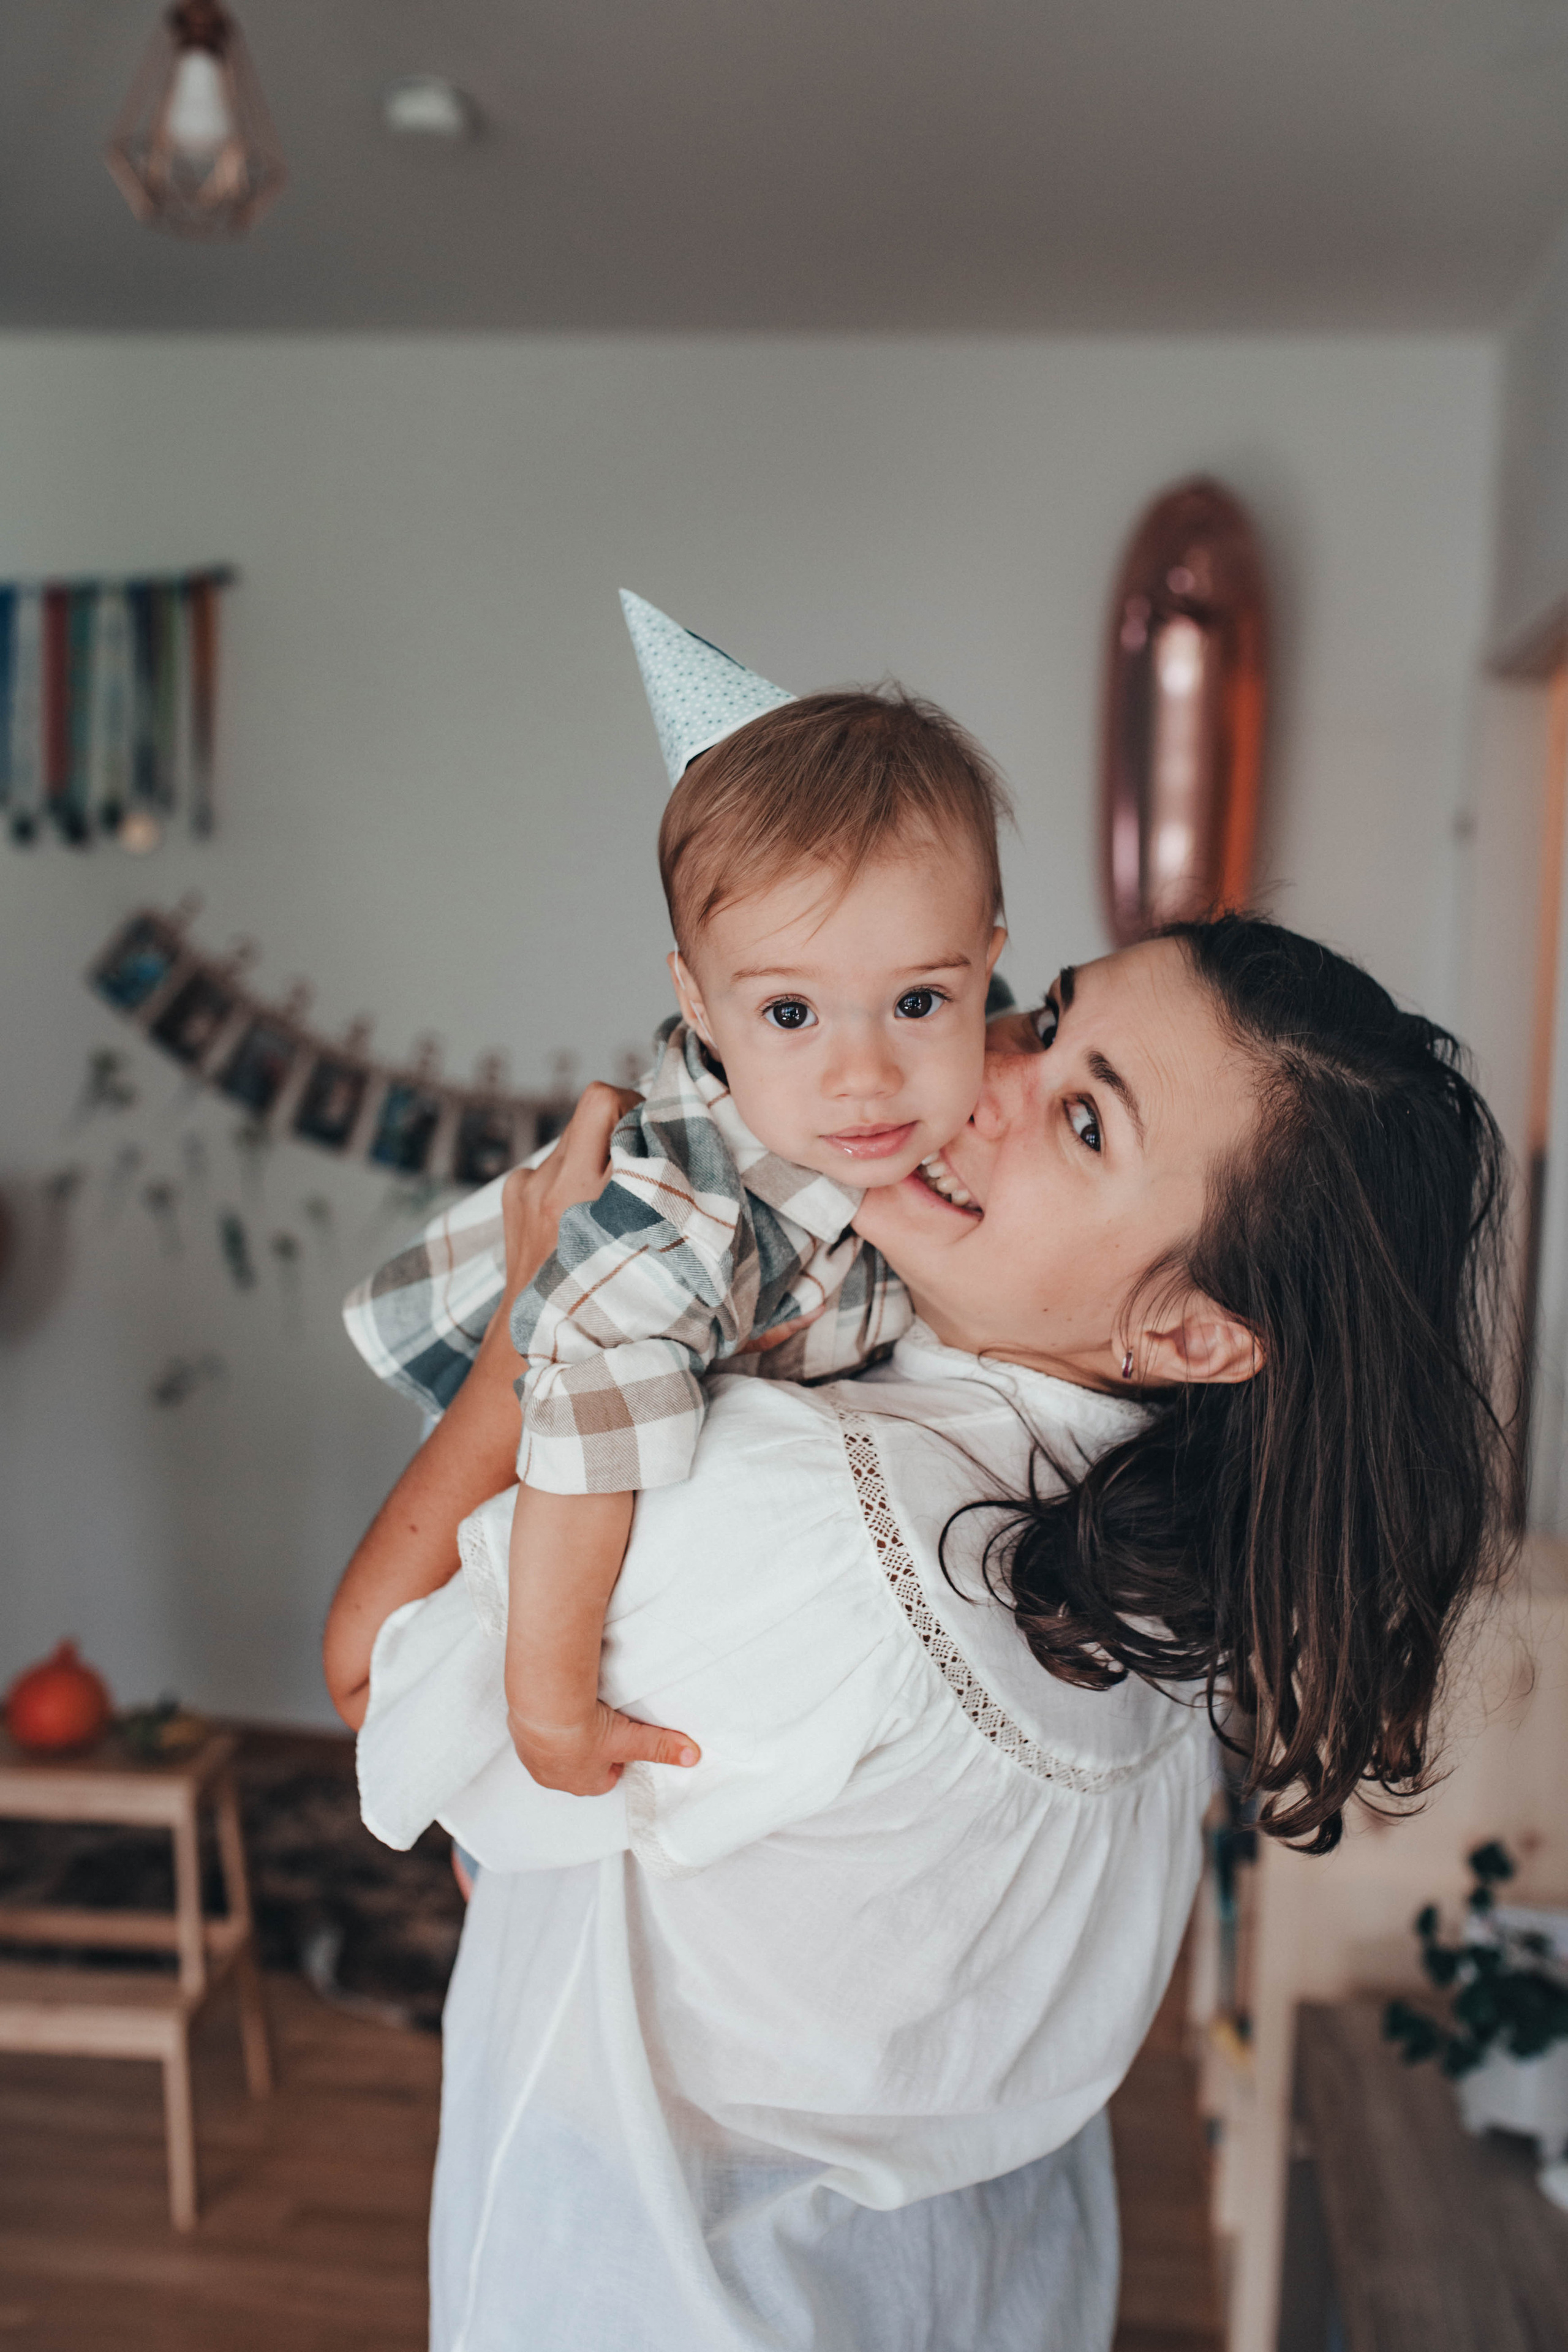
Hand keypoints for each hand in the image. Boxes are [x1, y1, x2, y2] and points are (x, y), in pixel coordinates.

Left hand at [498, 1081, 641, 1314]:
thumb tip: (675, 1140)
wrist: (540, 1333)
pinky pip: (551, 1163)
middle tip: (639, 1151)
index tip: (653, 1131)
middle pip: (590, 1109)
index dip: (634, 1105)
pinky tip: (577, 1210)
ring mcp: (526, 1185)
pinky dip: (569, 1175)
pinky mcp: (512, 1191)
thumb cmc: (606, 1298)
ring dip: (596, 1153)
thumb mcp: (646, 1247)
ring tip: (609, 1192)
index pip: (603, 1101)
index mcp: (586, 1192)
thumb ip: (657, 1191)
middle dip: (621, 1121)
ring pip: (574, 1137)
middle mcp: (550, 1183)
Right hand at [506, 1696, 699, 1796]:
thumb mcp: (630, 1739)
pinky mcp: (519, 1735)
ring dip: (563, 1739)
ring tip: (576, 1715)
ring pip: (553, 1753)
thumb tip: (693, 1756)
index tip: (620, 1740)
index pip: (603, 1779)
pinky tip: (554, 1707)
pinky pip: (533, 1734)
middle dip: (587, 1751)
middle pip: (577, 1768)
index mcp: (583, 1783)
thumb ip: (661, 1747)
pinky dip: (543, 1724)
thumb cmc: (585, 1730)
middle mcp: (555, 1777)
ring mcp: (533, 1758)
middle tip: (599, 1726)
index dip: (615, 1760)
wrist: (545, 1707)